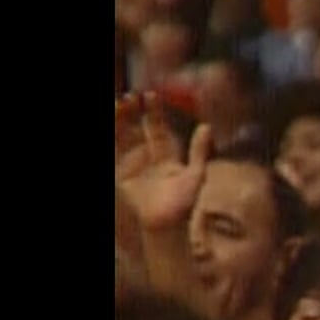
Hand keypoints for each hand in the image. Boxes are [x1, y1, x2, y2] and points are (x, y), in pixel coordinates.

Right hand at [116, 94, 210, 231]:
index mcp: (165, 155)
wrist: (168, 224)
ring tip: (118, 104)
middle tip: (131, 96)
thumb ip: (199, 151)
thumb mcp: (195, 174)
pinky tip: (112, 127)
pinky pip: (114, 154)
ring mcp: (132, 165)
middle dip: (132, 112)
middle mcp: (147, 157)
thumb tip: (207, 126)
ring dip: (119, 122)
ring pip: (122, 138)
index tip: (150, 95)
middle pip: (136, 129)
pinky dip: (112, 139)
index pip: (156, 128)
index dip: (153, 112)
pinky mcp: (120, 175)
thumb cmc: (185, 203)